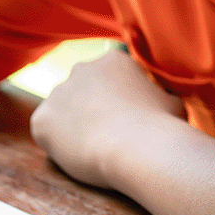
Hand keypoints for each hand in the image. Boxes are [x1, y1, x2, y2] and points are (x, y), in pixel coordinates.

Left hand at [30, 50, 183, 187]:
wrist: (138, 148)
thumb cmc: (163, 127)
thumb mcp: (172, 101)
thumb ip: (159, 95)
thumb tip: (163, 100)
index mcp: (113, 59)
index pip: (107, 76)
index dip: (115, 99)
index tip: (124, 119)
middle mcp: (80, 69)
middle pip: (80, 90)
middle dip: (89, 109)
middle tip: (106, 135)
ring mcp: (57, 93)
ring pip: (61, 111)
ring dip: (72, 126)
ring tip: (93, 148)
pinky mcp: (41, 119)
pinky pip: (46, 132)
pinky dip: (57, 145)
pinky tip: (77, 155)